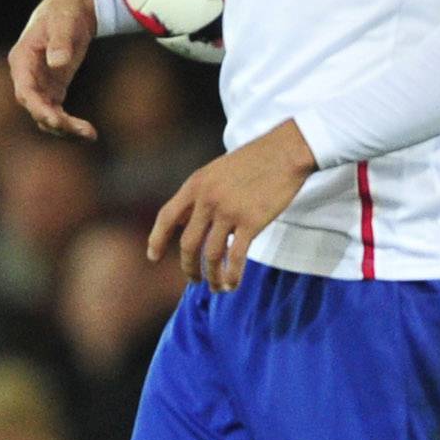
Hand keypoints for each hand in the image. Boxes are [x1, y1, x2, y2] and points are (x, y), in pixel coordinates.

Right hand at [9, 0, 99, 139]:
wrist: (71, 8)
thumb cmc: (64, 11)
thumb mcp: (64, 22)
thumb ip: (60, 42)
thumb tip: (57, 63)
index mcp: (22, 60)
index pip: (24, 91)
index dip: (38, 108)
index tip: (57, 120)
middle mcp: (26, 76)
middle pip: (35, 108)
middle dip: (56, 123)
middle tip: (83, 132)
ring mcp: (39, 85)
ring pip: (45, 115)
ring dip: (65, 129)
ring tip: (90, 135)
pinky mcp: (53, 89)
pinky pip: (57, 113)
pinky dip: (69, 124)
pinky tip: (88, 133)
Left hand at [148, 119, 315, 290]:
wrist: (286, 151)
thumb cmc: (256, 160)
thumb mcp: (218, 170)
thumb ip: (204, 195)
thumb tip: (197, 225)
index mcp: (196, 184)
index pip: (167, 217)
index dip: (157, 240)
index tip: (153, 257)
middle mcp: (207, 199)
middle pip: (188, 243)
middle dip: (189, 267)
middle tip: (194, 280)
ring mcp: (228, 211)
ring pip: (211, 254)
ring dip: (211, 276)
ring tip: (216, 287)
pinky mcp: (251, 222)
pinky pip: (236, 256)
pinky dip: (232, 275)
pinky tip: (232, 284)